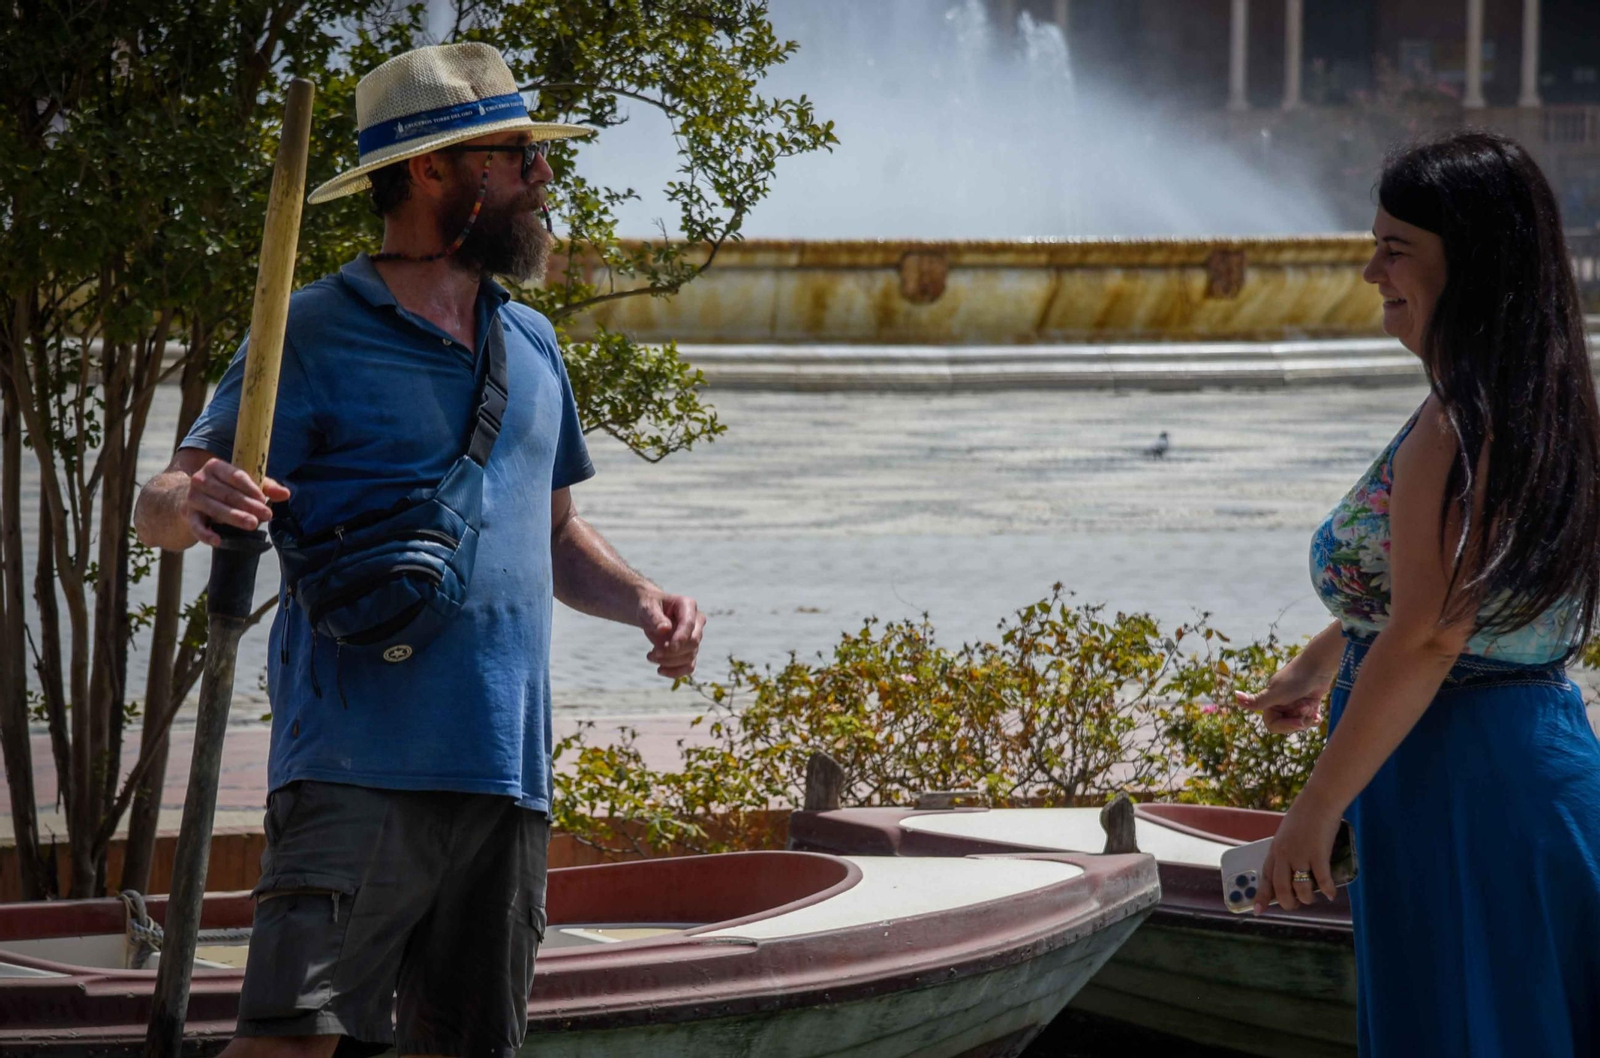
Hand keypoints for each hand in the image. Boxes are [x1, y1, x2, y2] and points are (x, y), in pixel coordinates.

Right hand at [183, 457, 288, 546]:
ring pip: (215, 508)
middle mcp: (201, 479)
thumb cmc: (224, 488)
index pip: (236, 476)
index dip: (251, 488)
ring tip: (253, 524)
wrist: (187, 497)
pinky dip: (206, 534)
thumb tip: (286, 494)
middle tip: (266, 515)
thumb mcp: (244, 484)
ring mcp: (193, 497)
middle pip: (227, 493)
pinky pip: (197, 526)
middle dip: (248, 505)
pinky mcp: (188, 515)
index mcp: (216, 466)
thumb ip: (266, 487)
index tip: (264, 500)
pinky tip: (218, 541)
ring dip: (234, 517)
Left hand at [637, 592, 705, 678]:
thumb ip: (655, 617)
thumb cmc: (649, 607)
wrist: (650, 613)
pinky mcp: (690, 651)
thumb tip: (665, 629)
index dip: (681, 637)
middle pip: (693, 642)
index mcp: (688, 606)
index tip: (668, 647)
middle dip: (672, 652)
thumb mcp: (647, 607)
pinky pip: (689, 667)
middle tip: (652, 654)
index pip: (689, 624)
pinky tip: (660, 670)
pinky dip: (676, 672)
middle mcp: (697, 622)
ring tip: (650, 656)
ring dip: (669, 662)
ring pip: (690, 657)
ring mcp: (695, 637)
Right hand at [1234, 658, 1332, 733]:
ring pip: (1300, 723)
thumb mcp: (1275, 693)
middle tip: (1305, 709)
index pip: (1272, 724)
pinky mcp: (1308, 704)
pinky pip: (1309, 719)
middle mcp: (1281, 704)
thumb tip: (1235, 696)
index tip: (1298, 722)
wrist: (1319, 665)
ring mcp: (1294, 704)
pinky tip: (1317, 714)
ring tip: (1311, 705)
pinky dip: (1314, 718)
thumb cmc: (1296, 678)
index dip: (1285, 726)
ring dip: (1307, 717)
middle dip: (1298, 720)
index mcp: (1270, 701)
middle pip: (1287, 725)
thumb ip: (1256, 701)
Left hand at [1255, 795, 1341, 912]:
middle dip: (1288, 903)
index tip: (1256, 911)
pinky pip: (1321, 880)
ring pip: (1300, 889)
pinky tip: (1331, 894)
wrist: (1319, 800)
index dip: (1261, 896)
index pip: (1264, 877)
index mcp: (1275, 850)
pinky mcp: (1318, 854)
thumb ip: (1286, 852)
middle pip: (1281, 888)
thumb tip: (1291, 872)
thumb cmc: (1305, 815)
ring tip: (1313, 897)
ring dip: (1307, 898)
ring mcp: (1300, 855)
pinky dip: (1327, 890)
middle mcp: (1284, 855)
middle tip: (1295, 904)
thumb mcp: (1286, 834)